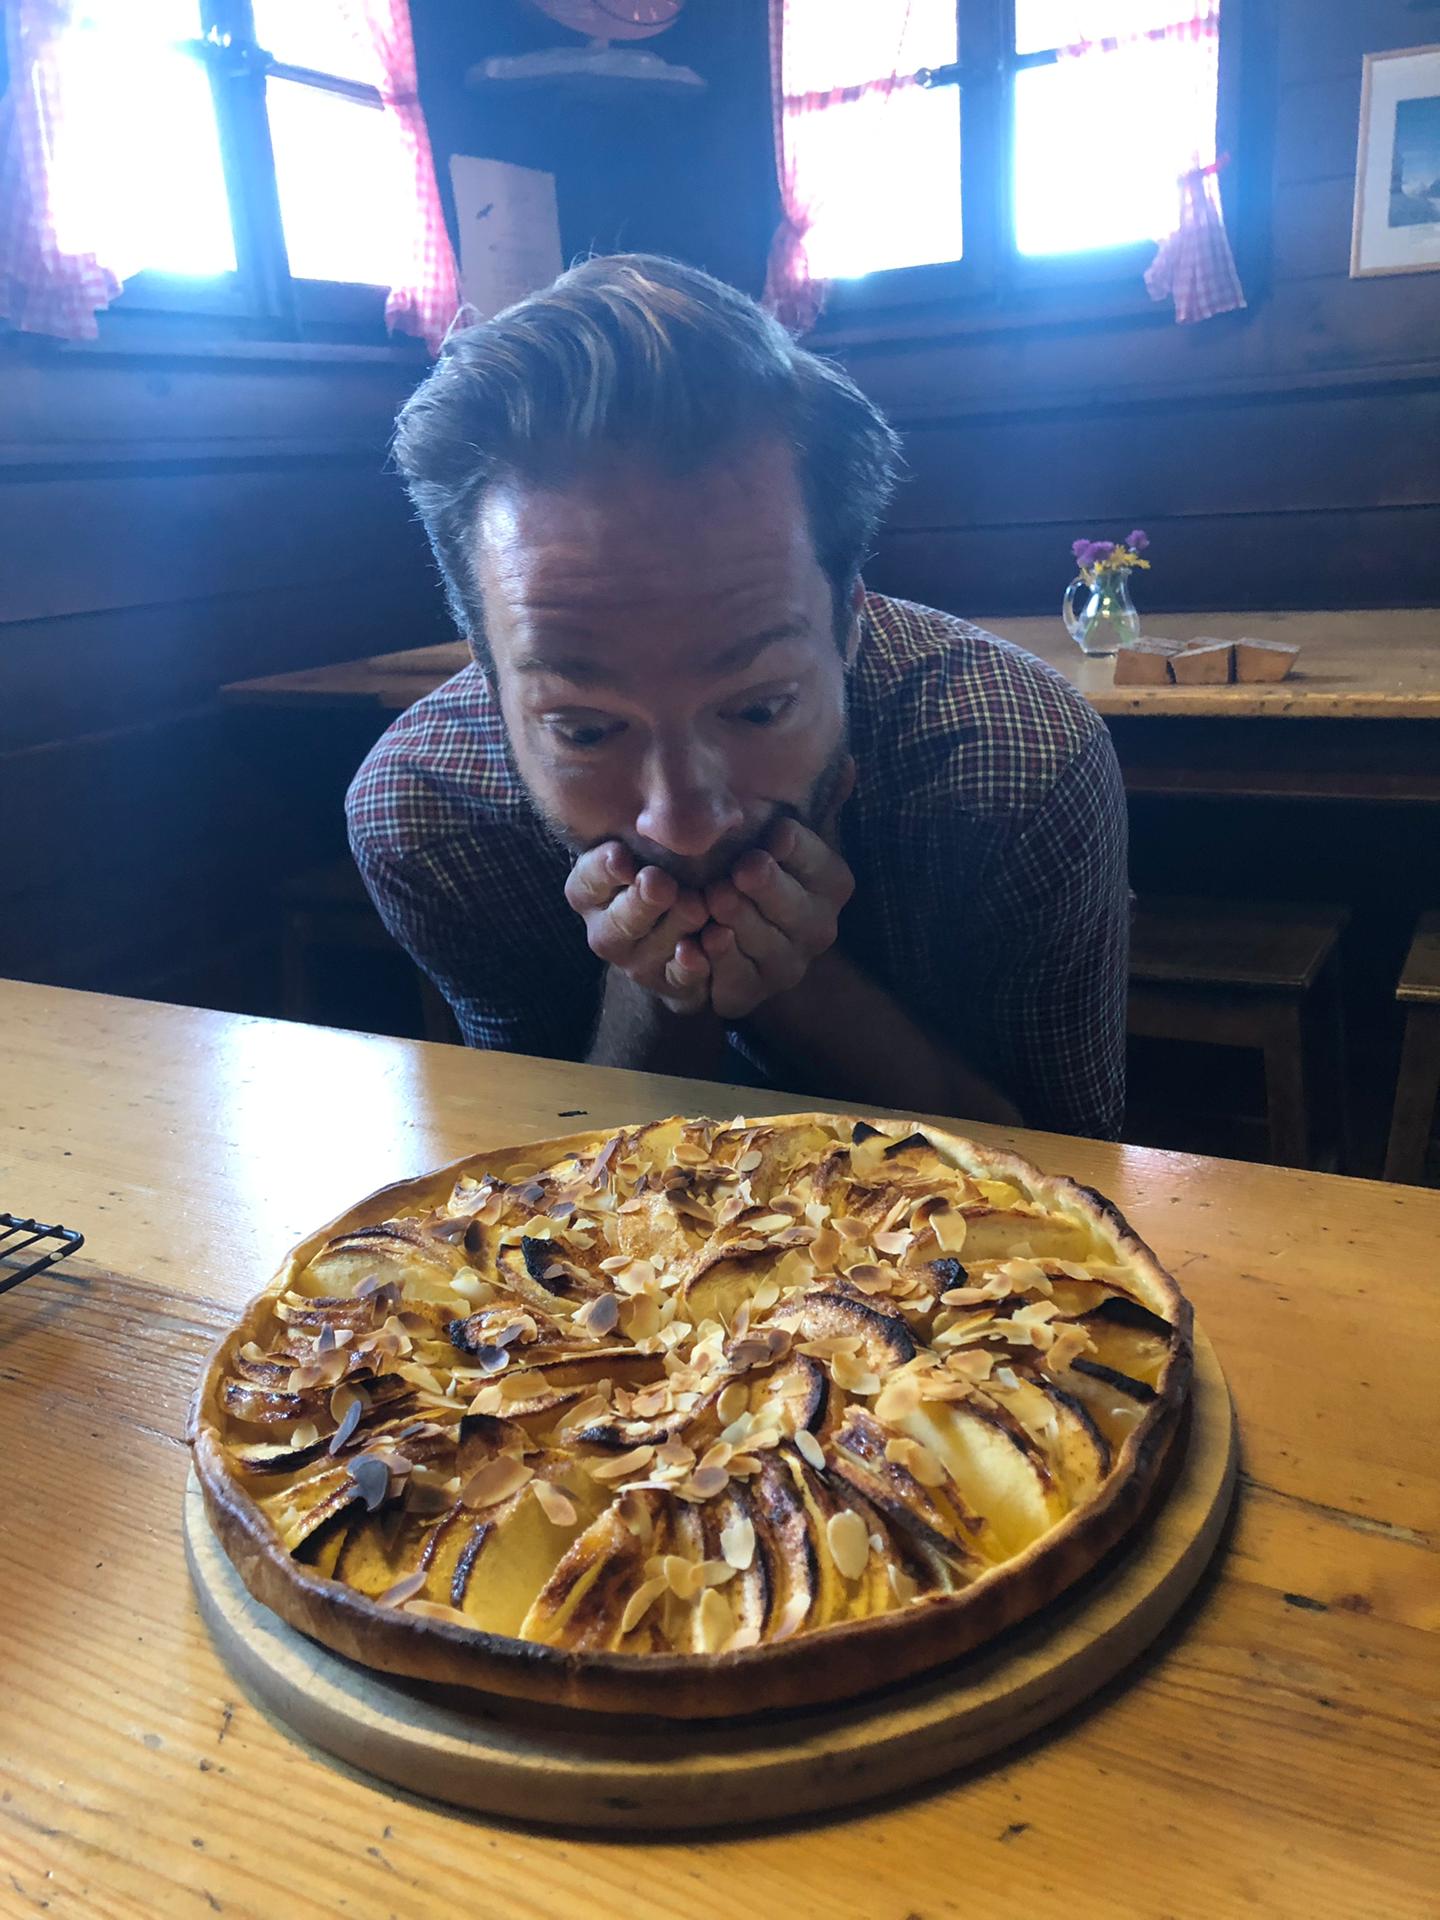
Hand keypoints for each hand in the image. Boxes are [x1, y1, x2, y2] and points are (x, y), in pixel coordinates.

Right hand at [565, 843, 711, 1012]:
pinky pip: (678, 981)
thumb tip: (668, 801)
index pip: (588, 880)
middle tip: (660, 883)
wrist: (699, 920)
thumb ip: (655, 827)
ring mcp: (637, 962)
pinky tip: (705, 948)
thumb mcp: (656, 843)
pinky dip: (691, 966)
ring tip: (697, 905)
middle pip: (618, 922)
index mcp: (592, 892)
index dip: (603, 870)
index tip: (622, 856)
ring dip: (675, 927)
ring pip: (649, 951)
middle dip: (641, 902)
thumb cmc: (671, 863)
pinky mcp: (670, 985)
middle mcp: (607, 931)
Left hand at [698, 775, 855, 1019]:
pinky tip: (695, 944)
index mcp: (832, 883)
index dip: (796, 849)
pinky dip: (714, 964)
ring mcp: (787, 966)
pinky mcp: (751, 995)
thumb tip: (845, 760)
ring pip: (766, 946)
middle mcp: (818, 928)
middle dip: (766, 887)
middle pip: (795, 908)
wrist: (739, 942)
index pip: (819, 863)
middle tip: (739, 869)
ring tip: (711, 901)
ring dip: (738, 923)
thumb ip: (813, 801)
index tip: (774, 833)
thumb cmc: (763, 871)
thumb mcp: (787, 833)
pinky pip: (736, 981)